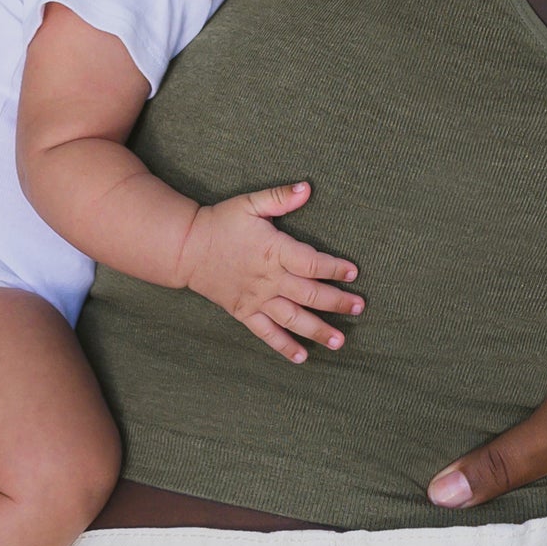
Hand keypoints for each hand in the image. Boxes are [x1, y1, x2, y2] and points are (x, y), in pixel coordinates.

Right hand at [178, 181, 362, 361]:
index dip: (335, 268)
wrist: (186, 248)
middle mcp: (269, 279)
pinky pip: (267, 334)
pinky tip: (303, 357)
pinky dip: (285, 346)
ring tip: (340, 341)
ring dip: (318, 330)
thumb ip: (280, 197)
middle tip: (359, 308)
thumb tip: (307, 187)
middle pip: (310, 294)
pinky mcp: (244, 312)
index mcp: (274, 251)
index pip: (312, 263)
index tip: (353, 272)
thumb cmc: (221, 222)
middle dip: (337, 302)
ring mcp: (257, 299)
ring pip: (293, 319)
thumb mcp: (250, 203)